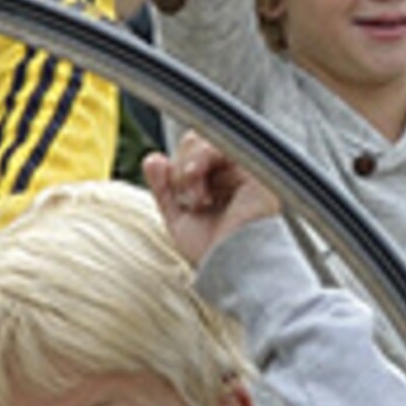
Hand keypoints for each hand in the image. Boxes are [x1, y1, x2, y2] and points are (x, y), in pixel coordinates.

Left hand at [142, 132, 277, 264]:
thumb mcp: (180, 220)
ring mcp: (243, 167)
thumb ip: (164, 189)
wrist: (237, 264)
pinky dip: (199, 160)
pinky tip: (205, 193)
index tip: (179, 201)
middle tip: (189, 202)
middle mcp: (232, 173)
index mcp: (218, 185)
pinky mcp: (253, 163)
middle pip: (193, 144)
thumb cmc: (215, 251)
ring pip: (201, 141)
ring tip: (199, 200)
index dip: (175, 172)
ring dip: (187, 171)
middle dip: (179, 173)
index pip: (188, 158)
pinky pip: (219, 142)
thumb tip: (152, 158)